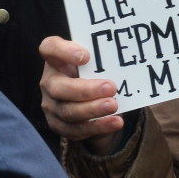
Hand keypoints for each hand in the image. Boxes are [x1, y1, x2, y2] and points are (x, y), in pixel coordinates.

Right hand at [38, 36, 125, 155]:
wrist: (92, 97)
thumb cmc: (94, 70)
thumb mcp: (95, 60)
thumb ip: (103, 56)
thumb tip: (129, 54)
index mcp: (56, 59)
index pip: (49, 48)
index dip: (64, 51)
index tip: (86, 56)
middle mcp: (50, 81)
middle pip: (59, 87)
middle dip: (85, 89)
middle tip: (110, 88)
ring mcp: (52, 105)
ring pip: (68, 111)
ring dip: (92, 110)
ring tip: (113, 105)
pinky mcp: (59, 124)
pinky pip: (76, 130)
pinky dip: (97, 127)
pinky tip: (115, 122)